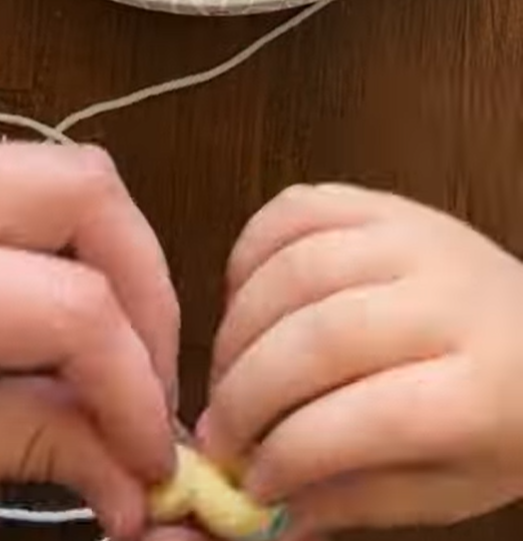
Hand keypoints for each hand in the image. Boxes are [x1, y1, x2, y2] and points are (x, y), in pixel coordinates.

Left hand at [0, 144, 178, 540]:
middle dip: (145, 280)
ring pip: (55, 165)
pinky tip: (43, 304)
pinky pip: (6, 179)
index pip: (70, 303)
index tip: (148, 445)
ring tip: (104, 340)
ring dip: (105, 252)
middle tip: (144, 370)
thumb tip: (130, 471)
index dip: (133, 380)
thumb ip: (24, 446)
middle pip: (85, 185)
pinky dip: (53, 239)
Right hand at [199, 184, 521, 536]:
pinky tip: (240, 298)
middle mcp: (450, 297)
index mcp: (486, 385)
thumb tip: (265, 514)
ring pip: (297, 269)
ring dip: (238, 327)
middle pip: (323, 337)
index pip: (372, 418)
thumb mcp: (455, 485)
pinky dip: (250, 252)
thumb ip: (358, 499)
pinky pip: (295, 209)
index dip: (294, 452)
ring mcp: (413, 237)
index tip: (253, 482)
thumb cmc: (509, 414)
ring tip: (226, 371)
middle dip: (248, 392)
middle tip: (220, 432)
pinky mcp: (382, 204)